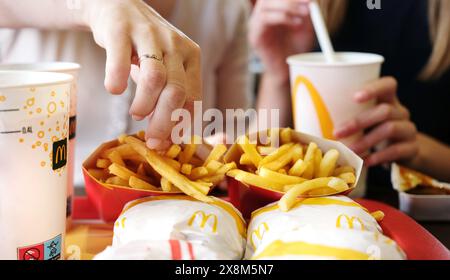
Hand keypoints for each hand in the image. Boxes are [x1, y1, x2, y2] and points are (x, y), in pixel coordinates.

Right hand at [84, 0, 200, 148]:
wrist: (117, 6)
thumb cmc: (142, 48)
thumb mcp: (163, 70)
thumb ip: (166, 100)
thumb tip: (164, 140)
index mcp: (190, 57)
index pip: (193, 98)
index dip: (180, 125)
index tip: (165, 143)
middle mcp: (175, 45)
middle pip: (177, 92)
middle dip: (165, 122)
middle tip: (152, 140)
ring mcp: (150, 35)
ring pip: (156, 78)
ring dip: (145, 104)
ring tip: (135, 115)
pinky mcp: (122, 29)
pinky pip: (121, 57)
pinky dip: (117, 78)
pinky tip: (114, 90)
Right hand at [249, 0, 314, 82]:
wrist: (288, 71)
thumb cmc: (296, 48)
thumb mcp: (305, 26)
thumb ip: (305, 10)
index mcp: (271, 10)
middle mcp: (260, 15)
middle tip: (308, 2)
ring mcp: (255, 25)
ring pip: (265, 4)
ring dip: (287, 5)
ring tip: (304, 14)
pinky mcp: (255, 36)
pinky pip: (264, 19)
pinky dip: (282, 17)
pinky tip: (296, 24)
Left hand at [334, 77, 418, 166]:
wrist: (405, 152)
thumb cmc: (374, 132)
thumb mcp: (364, 121)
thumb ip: (346, 117)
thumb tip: (308, 120)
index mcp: (387, 100)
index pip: (388, 85)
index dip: (373, 88)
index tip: (355, 97)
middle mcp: (400, 112)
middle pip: (384, 110)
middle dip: (358, 122)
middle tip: (337, 133)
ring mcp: (408, 129)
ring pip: (390, 129)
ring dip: (366, 141)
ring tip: (350, 151)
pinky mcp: (412, 148)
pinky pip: (397, 150)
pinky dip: (379, 156)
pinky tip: (366, 162)